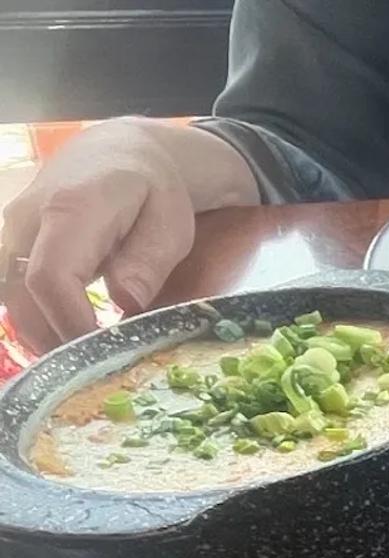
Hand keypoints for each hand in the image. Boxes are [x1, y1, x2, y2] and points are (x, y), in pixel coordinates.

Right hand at [1, 119, 197, 349]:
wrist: (118, 152)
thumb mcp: (170, 223)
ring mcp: (10, 231)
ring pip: (8, 298)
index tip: (101, 354)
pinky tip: (64, 337)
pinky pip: (8, 290)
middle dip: (55, 340)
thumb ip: (148, 262)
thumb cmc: (152, 189)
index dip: (70, 325)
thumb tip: (126, 303)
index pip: (50, 279)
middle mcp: (26, 220)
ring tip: (83, 359)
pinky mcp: (8, 243)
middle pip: (21, 296)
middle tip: (97, 370)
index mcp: (70, 211)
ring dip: (40, 334)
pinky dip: (33, 318)